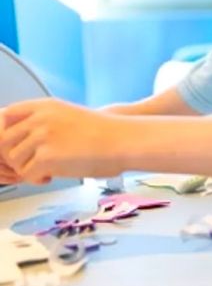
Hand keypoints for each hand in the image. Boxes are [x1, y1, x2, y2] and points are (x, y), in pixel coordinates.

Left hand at [0, 98, 122, 183]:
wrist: (125, 141)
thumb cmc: (106, 133)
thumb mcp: (70, 116)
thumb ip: (46, 121)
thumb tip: (24, 139)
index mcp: (45, 106)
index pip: (5, 116)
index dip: (7, 134)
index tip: (17, 146)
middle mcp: (40, 118)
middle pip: (4, 141)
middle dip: (15, 157)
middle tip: (31, 164)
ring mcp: (42, 136)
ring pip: (13, 160)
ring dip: (27, 169)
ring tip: (46, 171)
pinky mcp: (47, 157)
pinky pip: (27, 174)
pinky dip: (37, 180)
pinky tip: (52, 176)